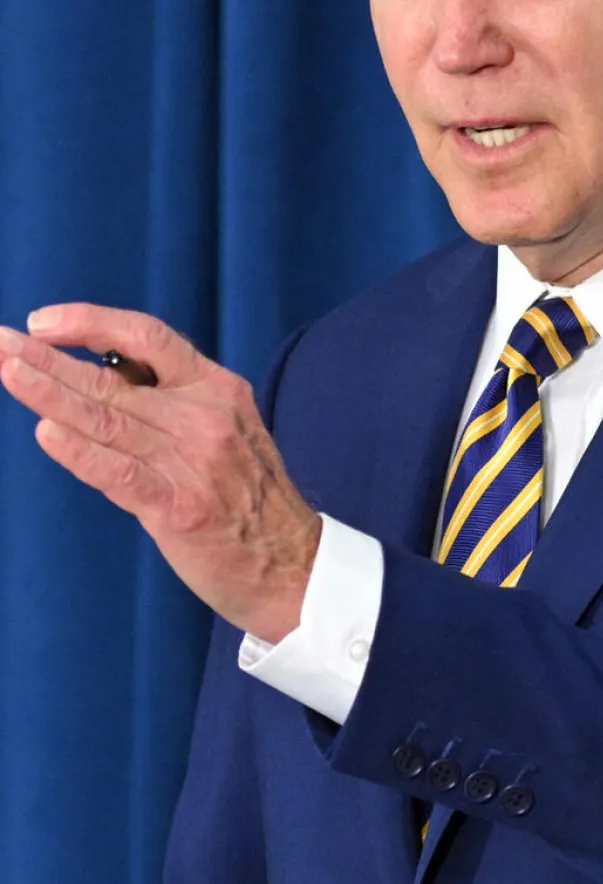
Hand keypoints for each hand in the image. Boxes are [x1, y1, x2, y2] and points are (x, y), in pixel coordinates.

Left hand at [0, 304, 319, 641]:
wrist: (292, 562)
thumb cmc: (252, 498)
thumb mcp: (229, 429)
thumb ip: (175, 403)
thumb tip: (104, 377)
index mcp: (219, 389)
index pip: (149, 338)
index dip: (92, 323)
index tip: (44, 321)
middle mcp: (206, 417)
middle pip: (114, 377)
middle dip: (48, 359)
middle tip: (1, 342)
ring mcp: (193, 461)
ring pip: (107, 419)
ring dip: (49, 394)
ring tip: (9, 372)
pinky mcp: (179, 508)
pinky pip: (120, 473)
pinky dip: (81, 453)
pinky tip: (47, 433)